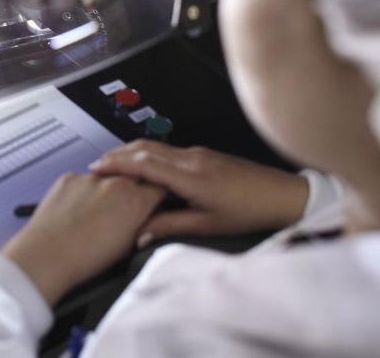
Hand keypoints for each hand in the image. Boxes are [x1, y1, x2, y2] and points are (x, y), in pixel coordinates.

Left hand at [2, 173, 164, 304]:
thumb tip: (146, 217)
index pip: (157, 186)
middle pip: (132, 178)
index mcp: (134, 201)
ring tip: (90, 217)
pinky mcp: (68, 178)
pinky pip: (81, 181)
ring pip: (105, 179)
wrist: (46, 257)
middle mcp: (114, 184)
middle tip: (117, 213)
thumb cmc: (84, 259)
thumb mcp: (127, 247)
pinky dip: (81, 192)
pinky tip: (75, 213)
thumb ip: (143, 225)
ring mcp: (90, 178)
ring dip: (103, 192)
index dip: (154, 195)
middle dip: (129, 192)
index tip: (150, 202)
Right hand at [90, 140, 307, 244]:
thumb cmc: (249, 211)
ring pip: (156, 146)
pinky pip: (168, 150)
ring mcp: (198, 152)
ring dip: (132, 152)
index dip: (117, 164)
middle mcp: (191, 158)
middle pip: (145, 147)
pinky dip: (148, 154)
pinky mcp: (204, 154)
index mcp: (190, 176)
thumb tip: (140, 233)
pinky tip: (143, 167)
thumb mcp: (208, 225)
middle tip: (97, 165)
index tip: (97, 168)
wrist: (282, 194)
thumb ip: (171, 225)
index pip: (143, 163)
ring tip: (114, 164)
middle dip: (118, 154)